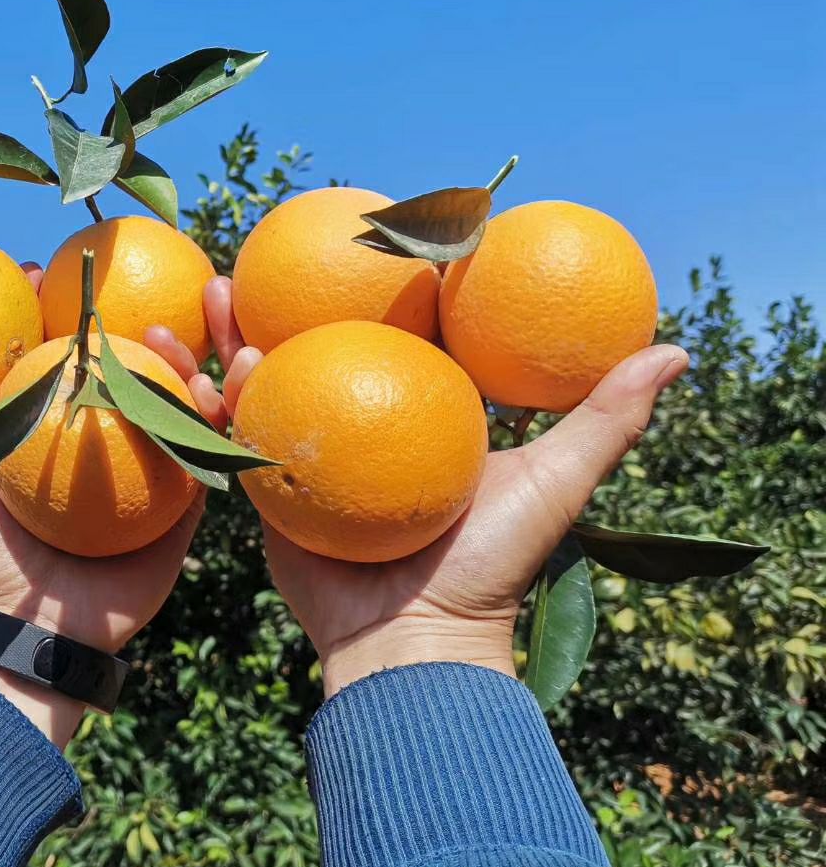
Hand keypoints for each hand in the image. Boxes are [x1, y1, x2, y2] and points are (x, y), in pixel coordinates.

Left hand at [0, 262, 217, 746]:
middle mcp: (101, 437)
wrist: (31, 627)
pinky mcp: (179, 502)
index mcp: (49, 425)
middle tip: (120, 292)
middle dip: (135, 316)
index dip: (53, 304)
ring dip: (181, 359)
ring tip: (168, 337)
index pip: (59, 349)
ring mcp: (144, 466)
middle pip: (126, 363)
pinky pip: (202, 453)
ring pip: (172, 399)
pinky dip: (210, 419)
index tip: (39, 268)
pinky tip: (208, 392)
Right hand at [154, 275, 689, 698]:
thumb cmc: (490, 566)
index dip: (373, 277)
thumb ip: (606, 418)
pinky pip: (230, 435)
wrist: (413, 644)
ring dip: (227, 333)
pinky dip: (205, 400)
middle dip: (278, 297)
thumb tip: (675, 349)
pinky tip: (190, 367)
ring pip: (260, 379)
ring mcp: (308, 454)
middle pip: (311, 343)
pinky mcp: (269, 488)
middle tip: (259, 255)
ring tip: (211, 290)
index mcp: (419, 411)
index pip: (392, 327)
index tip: (357, 222)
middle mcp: (361, 423)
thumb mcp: (557, 482)